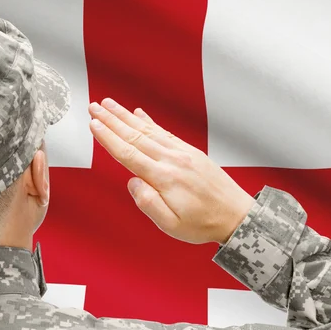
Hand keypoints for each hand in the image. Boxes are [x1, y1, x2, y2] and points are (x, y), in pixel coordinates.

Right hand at [88, 98, 255, 244]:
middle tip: (94, 106)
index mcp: (164, 178)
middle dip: (112, 120)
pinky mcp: (191, 152)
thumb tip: (132, 182)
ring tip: (110, 104)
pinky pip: (165, 132)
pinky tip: (139, 114)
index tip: (94, 124)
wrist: (236, 215)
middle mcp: (172, 160)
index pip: (129, 154)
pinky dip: (150, 122)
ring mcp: (183, 153)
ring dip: (126, 116)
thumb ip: (148, 203)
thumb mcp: (171, 225)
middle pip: (135, 136)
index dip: (108, 138)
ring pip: (148, 130)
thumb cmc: (203, 223)